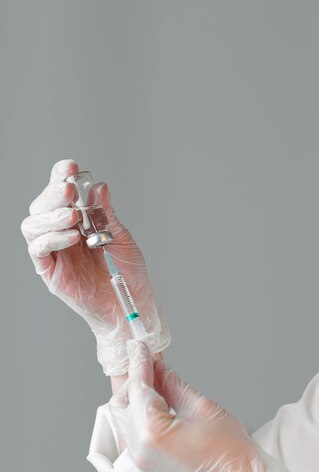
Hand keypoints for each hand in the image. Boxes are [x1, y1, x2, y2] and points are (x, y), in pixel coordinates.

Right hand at [21, 159, 170, 374]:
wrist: (132, 305)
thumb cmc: (128, 274)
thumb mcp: (122, 239)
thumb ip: (107, 215)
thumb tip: (99, 187)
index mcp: (79, 221)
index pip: (62, 194)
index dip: (60, 176)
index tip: (70, 166)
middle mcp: (62, 233)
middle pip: (41, 206)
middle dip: (52, 193)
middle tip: (68, 189)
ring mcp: (54, 252)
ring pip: (32, 225)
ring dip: (51, 216)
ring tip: (73, 216)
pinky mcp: (50, 271)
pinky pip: (38, 250)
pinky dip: (51, 239)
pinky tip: (71, 237)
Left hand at [109, 340, 300, 471]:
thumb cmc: (228, 448)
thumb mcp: (201, 406)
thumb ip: (173, 385)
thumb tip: (159, 368)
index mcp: (152, 432)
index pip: (139, 389)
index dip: (140, 363)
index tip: (139, 344)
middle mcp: (139, 448)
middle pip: (123, 403)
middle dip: (134, 378)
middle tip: (148, 358)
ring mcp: (140, 459)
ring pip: (125, 416)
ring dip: (136, 394)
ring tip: (154, 375)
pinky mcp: (146, 462)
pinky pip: (132, 430)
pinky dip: (140, 411)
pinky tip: (155, 397)